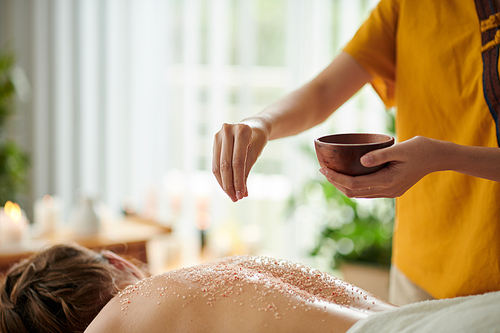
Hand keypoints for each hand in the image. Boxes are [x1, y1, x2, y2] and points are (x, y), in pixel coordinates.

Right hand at [212, 122, 268, 201]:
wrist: (253, 126)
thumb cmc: (257, 141)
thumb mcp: (255, 154)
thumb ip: (247, 172)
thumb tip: (242, 194)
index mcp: (241, 131)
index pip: (238, 161)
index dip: (238, 180)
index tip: (241, 195)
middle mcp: (227, 130)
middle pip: (226, 164)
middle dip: (230, 184)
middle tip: (235, 198)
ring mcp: (218, 135)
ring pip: (218, 165)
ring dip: (223, 183)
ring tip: (231, 195)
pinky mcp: (214, 141)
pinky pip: (215, 163)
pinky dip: (220, 177)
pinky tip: (226, 187)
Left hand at [319, 136, 437, 197]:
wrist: (439, 157)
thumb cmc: (421, 149)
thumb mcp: (401, 148)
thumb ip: (381, 155)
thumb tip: (362, 160)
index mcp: (388, 181)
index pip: (354, 183)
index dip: (336, 178)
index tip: (323, 169)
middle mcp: (388, 190)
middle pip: (353, 191)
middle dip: (336, 182)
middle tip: (322, 170)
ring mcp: (390, 192)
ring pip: (360, 194)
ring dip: (343, 185)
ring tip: (331, 173)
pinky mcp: (392, 189)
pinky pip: (368, 191)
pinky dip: (355, 185)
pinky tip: (347, 176)